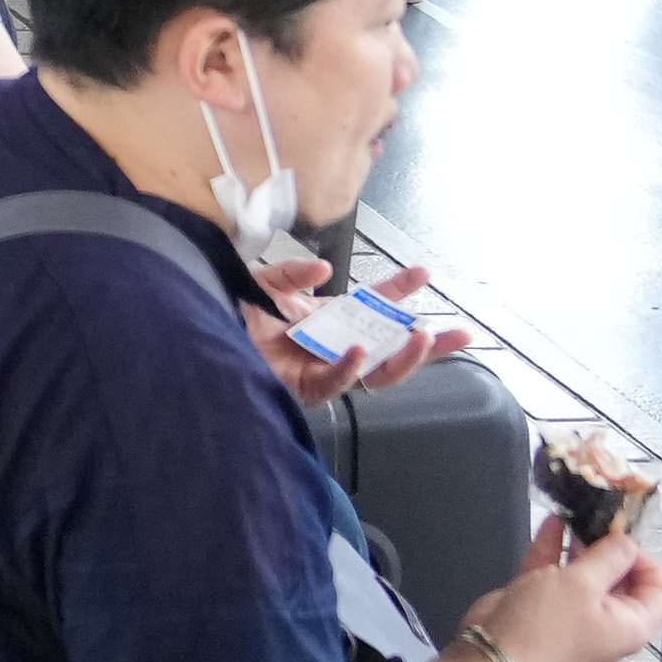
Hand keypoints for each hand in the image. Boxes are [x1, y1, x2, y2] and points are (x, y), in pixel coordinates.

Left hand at [245, 257, 471, 405]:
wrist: (202, 338)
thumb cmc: (235, 315)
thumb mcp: (266, 283)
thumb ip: (293, 274)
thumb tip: (326, 272)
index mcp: (331, 320)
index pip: (375, 305)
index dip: (399, 289)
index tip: (424, 273)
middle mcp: (335, 346)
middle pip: (392, 349)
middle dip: (428, 344)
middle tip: (459, 332)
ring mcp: (324, 369)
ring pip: (376, 374)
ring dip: (402, 358)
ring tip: (422, 338)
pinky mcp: (306, 389)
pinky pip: (335, 382)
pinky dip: (349, 366)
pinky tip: (360, 350)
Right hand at [473, 516, 661, 661]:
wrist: (495, 655)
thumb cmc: (548, 622)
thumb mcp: (583, 583)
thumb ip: (610, 556)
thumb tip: (627, 541)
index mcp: (632, 624)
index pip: (661, 591)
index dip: (648, 561)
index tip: (623, 539)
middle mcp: (610, 620)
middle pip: (624, 580)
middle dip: (612, 548)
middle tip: (599, 520)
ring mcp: (577, 614)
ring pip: (588, 575)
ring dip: (582, 545)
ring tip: (577, 515)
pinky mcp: (546, 607)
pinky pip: (558, 575)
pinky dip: (557, 550)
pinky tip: (553, 522)